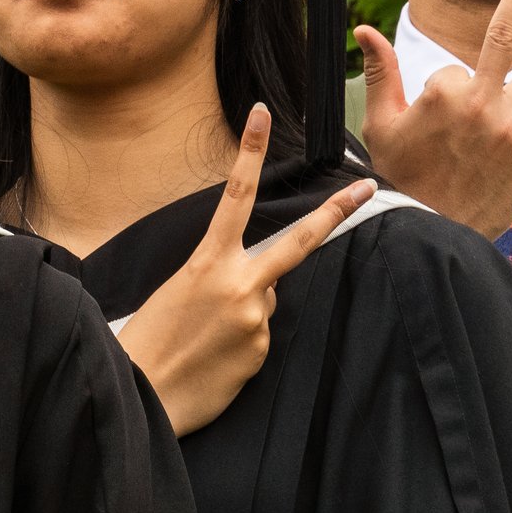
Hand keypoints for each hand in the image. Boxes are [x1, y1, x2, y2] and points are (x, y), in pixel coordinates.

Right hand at [115, 105, 374, 435]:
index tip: (261, 116)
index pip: (234, 196)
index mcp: (207, 262)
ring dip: (245, 309)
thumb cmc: (149, 340)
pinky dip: (242, 340)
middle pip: (299, 240)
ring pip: (266, 298)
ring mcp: (256, 319)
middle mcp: (239, 285)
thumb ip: (221, 276)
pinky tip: (214, 357)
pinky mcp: (262, 351)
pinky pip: (260, 335)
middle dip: (336, 211)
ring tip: (205, 335)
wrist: (143, 396)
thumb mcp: (175, 291)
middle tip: (367, 187)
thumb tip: (260, 284)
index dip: (249, 152)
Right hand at [356, 0, 511, 238]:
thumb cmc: (401, 176)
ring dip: (507, 101)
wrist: (431, 233)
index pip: (452, 70)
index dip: (441, 92)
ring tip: (485, 133)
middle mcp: (480, 103)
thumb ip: (380, 71)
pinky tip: (503, 148)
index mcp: (442, 92)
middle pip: (504, 44)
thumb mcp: (381, 123)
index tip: (433, 120)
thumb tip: (365, 28)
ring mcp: (509, 127)